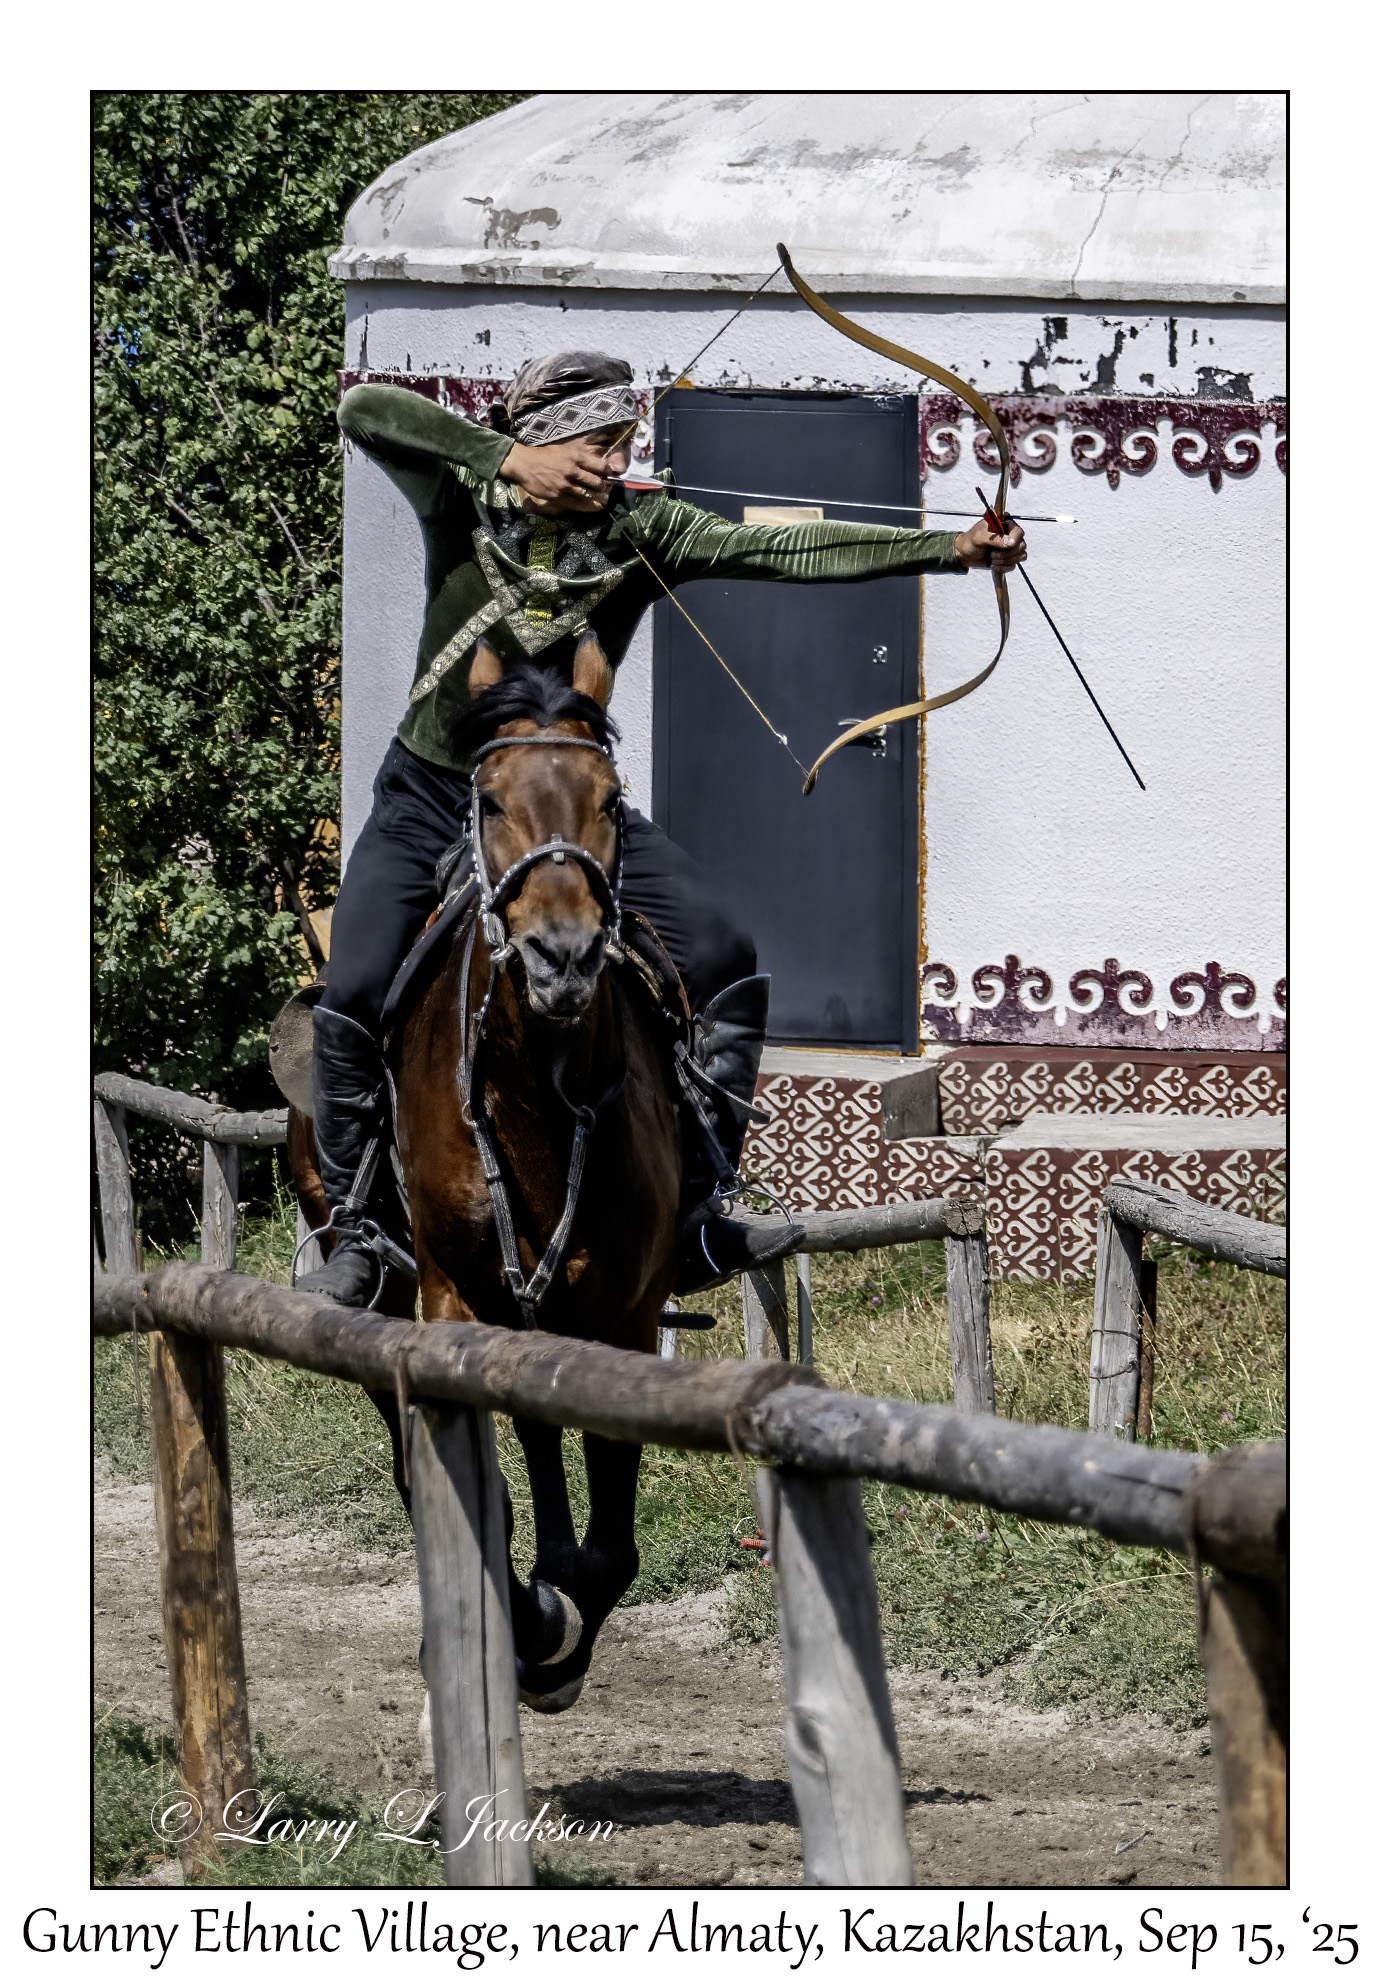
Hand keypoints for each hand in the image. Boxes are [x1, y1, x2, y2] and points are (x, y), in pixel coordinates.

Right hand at [498, 436, 620, 514]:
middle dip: (604, 487)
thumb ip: (580, 458)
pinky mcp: (559, 496)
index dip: (608, 473)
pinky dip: (587, 506)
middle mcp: (572, 470)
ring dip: (598, 499)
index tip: (609, 476)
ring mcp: (566, 485)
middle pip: (597, 482)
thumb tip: (597, 466)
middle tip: (606, 490)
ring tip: (604, 501)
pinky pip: (577, 503)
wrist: (524, 464)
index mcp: (576, 456)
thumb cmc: (545, 456)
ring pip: (589, 495)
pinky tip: (594, 507)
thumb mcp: (565, 450)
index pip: (601, 466)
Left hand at [953, 516, 1026, 572]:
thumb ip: (994, 538)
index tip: (1006, 546)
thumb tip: (1011, 543)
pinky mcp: (1009, 557)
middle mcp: (1010, 534)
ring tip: (992, 558)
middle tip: (992, 554)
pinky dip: (1003, 567)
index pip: (1019, 532)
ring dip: (1005, 561)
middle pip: (1021, 546)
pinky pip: (1014, 565)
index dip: (1014, 541)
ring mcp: (1011, 546)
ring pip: (1020, 556)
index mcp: (1004, 524)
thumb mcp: (979, 537)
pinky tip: (993, 564)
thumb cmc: (970, 541)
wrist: (965, 554)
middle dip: (1006, 554)